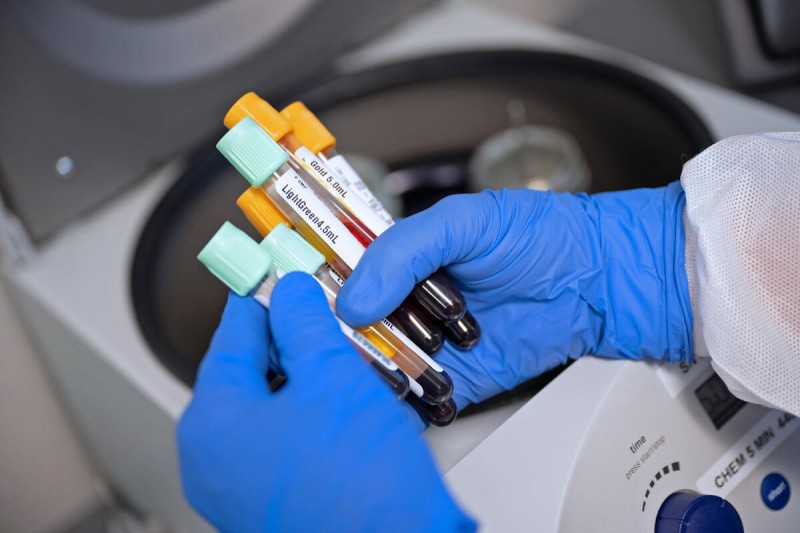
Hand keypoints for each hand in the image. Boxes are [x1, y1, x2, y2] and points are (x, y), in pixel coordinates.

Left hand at [177, 273, 473, 531]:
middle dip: (288, 337)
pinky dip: (309, 412)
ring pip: (270, 406)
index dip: (260, 294)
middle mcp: (215, 460)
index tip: (273, 268)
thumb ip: (304, 324)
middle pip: (249, 372)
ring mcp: (240, 488)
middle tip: (318, 306)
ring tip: (341, 350)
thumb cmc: (361, 489)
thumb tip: (291, 293)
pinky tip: (343, 398)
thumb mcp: (332, 379)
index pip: (231, 335)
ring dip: (304, 375)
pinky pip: (283, 439)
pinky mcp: (272, 504)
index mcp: (213, 422)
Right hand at [338, 183, 692, 408]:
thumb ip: (403, 252)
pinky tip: (389, 401)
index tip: (290, 301)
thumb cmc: (538, 236)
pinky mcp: (457, 381)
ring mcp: (431, 343)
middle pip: (353, 327)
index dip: (315, 288)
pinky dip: (401, 407)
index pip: (342, 273)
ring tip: (355, 375)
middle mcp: (410, 303)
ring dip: (365, 374)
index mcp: (403, 259)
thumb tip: (354, 301)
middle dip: (336, 340)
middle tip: (319, 348)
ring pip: (379, 366)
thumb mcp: (462, 224)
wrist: (598, 279)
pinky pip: (418, 400)